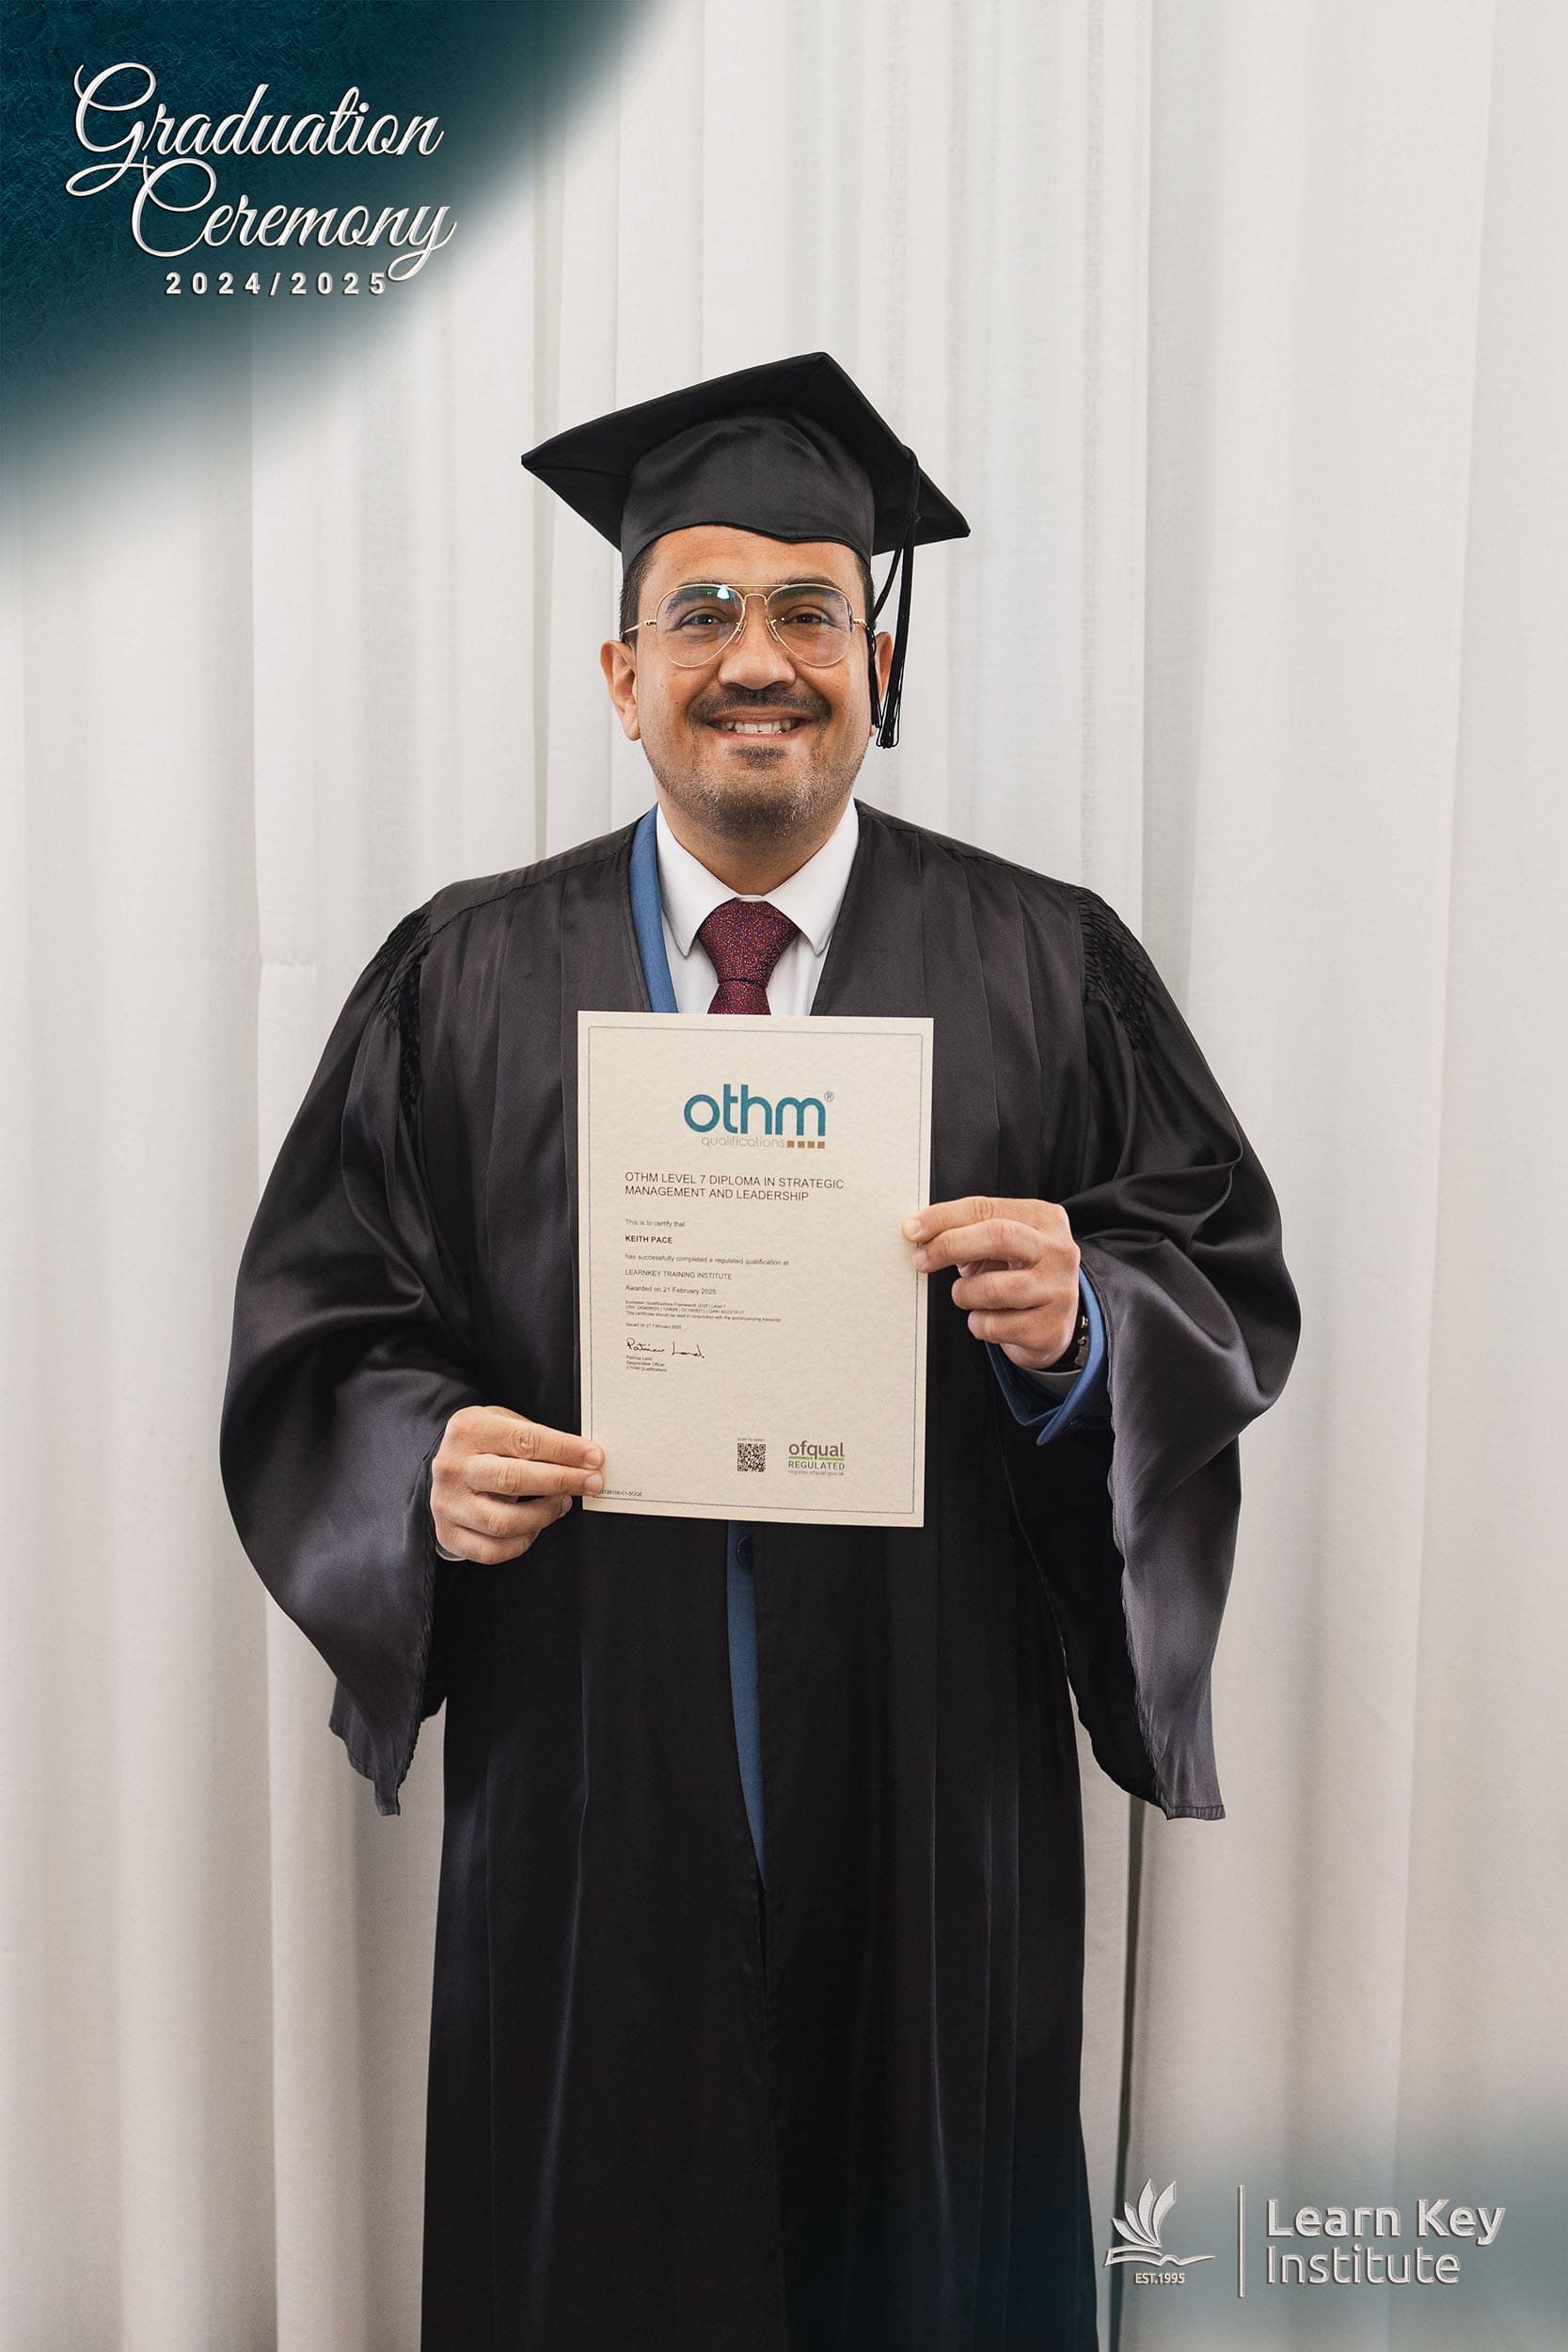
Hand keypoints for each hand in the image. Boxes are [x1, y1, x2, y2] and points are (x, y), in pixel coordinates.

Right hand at [430, 1406, 604, 1563]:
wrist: (446, 1469)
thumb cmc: (484, 1445)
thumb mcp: (503, 1424)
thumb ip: (536, 1438)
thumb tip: (583, 1458)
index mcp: (469, 1431)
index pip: (524, 1441)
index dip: (565, 1451)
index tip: (594, 1458)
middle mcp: (453, 1468)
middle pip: (513, 1479)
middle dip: (561, 1481)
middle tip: (591, 1482)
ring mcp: (448, 1504)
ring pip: (503, 1522)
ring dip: (544, 1515)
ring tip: (563, 1503)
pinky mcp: (449, 1534)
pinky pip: (493, 1551)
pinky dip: (523, 1542)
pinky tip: (535, 1527)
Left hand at [904, 1197, 1080, 1371]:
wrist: (1053, 1322)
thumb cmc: (1015, 1274)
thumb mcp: (998, 1246)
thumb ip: (966, 1231)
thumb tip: (917, 1230)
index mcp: (1044, 1219)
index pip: (986, 1208)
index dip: (944, 1217)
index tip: (912, 1229)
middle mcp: (1058, 1251)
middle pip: (998, 1236)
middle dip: (950, 1246)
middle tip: (921, 1260)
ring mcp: (1059, 1291)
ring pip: (992, 1288)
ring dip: (964, 1293)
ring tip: (967, 1295)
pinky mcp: (1050, 1329)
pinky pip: (994, 1326)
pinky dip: (978, 1324)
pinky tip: (988, 1319)